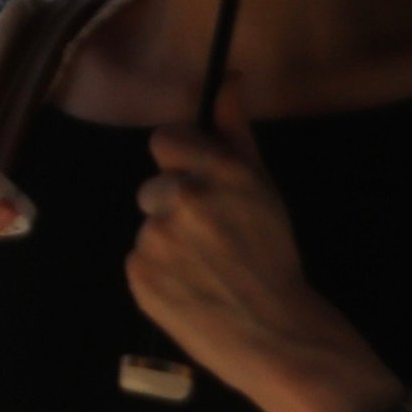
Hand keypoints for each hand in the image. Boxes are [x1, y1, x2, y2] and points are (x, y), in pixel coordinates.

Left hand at [127, 96, 383, 411]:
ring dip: (168, 240)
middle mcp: (180, 198)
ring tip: (203, 267)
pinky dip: (158, 271)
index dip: (181, 159)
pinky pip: (139, 260)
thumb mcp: (264, 188)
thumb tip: (229, 80)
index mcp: (215, 172)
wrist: (274, 331)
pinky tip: (189, 286)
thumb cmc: (273, 256)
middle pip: (154, 186)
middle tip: (211, 237)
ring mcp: (154, 238)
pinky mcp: (137, 274)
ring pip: (148, 225)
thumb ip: (237, 132)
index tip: (198, 181)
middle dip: (175, 204)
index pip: (164, 139)